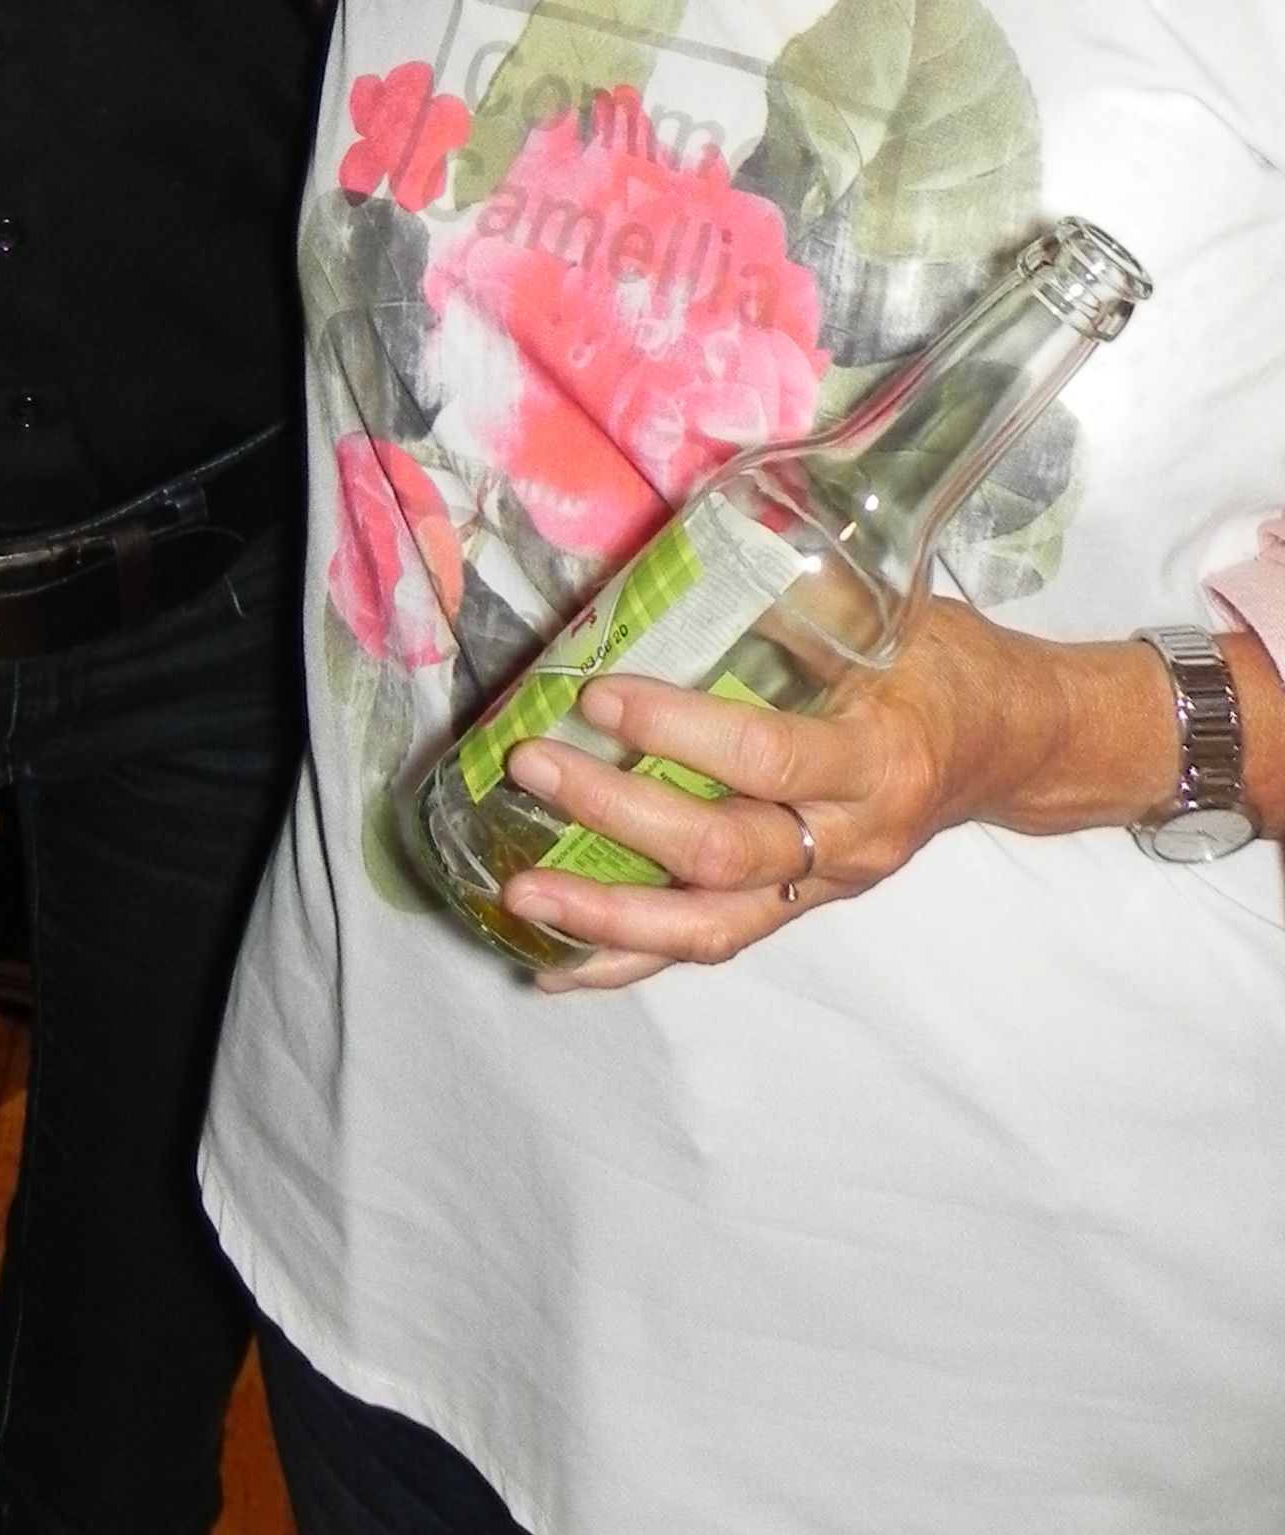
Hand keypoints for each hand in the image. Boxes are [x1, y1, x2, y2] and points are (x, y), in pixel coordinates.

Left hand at [495, 603, 1176, 990]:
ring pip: (712, 926)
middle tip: (531, 764)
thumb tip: (672, 569)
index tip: (599, 695)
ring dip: (608, 914)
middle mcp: (852, 838)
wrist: (1014, 746)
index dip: (677, 733)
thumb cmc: (945, 662)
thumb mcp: (889, 616)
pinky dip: (631, 961)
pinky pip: (714, 944)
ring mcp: (826, 885)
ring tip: (520, 892)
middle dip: (616, 816)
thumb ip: (797, 606)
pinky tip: (558, 965)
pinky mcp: (802, 906)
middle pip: (722, 852)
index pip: (765, 758)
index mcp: (876, 757)